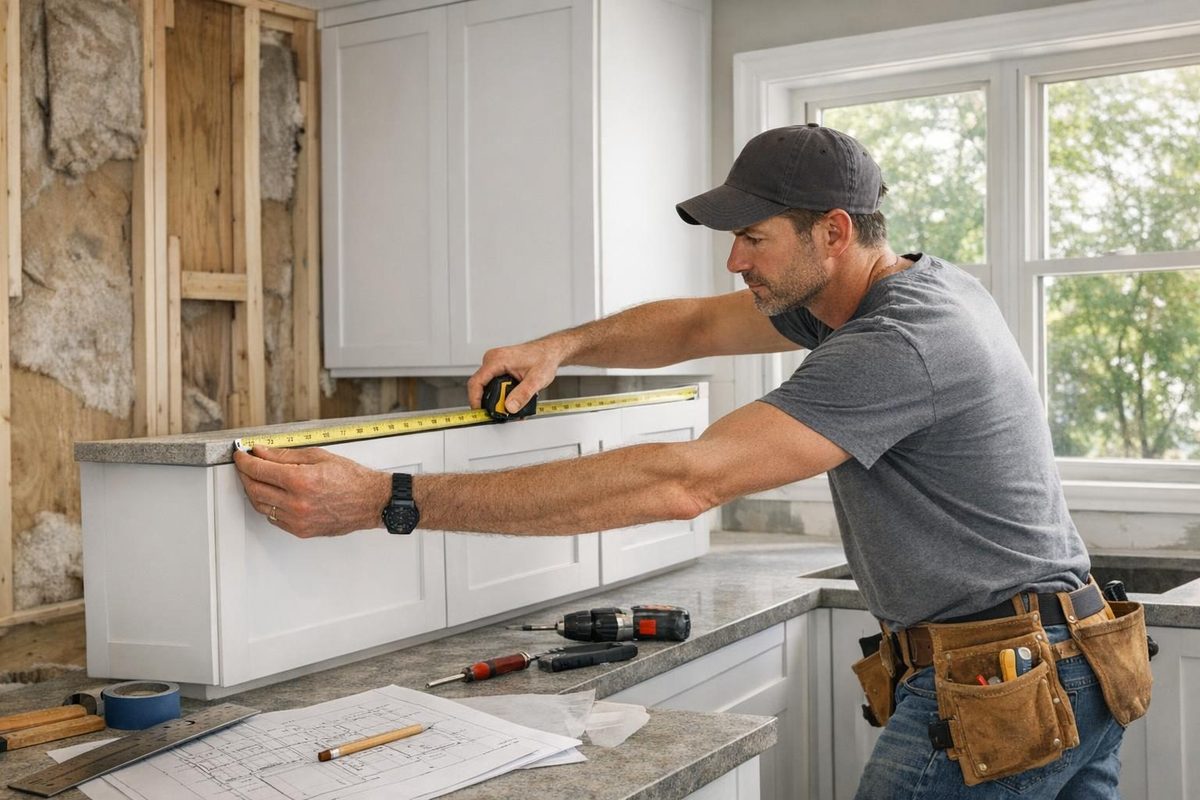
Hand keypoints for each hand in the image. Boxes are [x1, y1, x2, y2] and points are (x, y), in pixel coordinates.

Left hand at [233, 446, 390, 537]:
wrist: (371, 501)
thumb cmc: (351, 478)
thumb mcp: (318, 456)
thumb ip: (285, 455)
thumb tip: (262, 452)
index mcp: (300, 481)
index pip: (259, 470)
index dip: (245, 460)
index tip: (241, 455)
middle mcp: (297, 503)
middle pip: (254, 489)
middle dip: (246, 474)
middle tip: (246, 465)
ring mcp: (297, 520)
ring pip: (261, 506)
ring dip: (254, 491)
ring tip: (258, 479)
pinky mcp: (300, 531)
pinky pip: (274, 518)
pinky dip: (269, 505)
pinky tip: (273, 495)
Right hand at [467, 340, 565, 413]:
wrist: (549, 351)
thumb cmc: (544, 358)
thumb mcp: (537, 379)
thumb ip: (523, 394)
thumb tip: (510, 407)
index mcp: (497, 360)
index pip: (476, 382)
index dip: (475, 400)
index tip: (481, 413)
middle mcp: (492, 360)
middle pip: (480, 387)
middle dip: (490, 403)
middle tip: (503, 413)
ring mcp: (494, 364)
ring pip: (487, 387)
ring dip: (496, 399)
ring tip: (511, 406)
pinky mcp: (498, 368)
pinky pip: (493, 384)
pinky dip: (500, 394)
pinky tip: (511, 399)